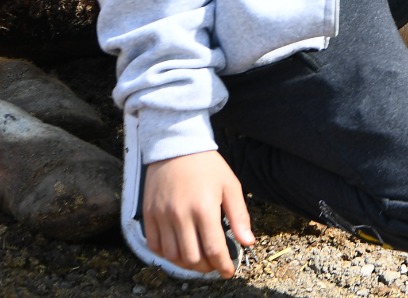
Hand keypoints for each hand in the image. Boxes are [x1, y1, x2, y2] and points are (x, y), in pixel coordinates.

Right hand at [142, 151, 254, 277]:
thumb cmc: (208, 166)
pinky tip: (179, 251)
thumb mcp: (230, 186)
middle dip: (205, 267)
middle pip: (191, 257)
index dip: (222, 265)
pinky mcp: (148, 215)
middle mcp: (180, 215)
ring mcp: (161, 216)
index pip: (213, 248)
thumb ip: (239, 216)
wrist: (176, 146)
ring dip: (186, 264)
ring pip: (172, 255)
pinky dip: (166, 254)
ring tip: (199, 260)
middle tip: (214, 265)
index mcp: (204, 208)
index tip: (228, 272)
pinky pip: (154, 246)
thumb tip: (248, 242)